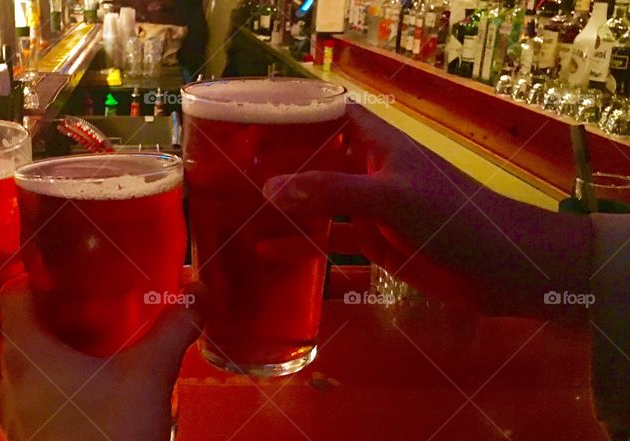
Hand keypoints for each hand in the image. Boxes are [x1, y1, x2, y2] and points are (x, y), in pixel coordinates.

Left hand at [0, 274, 201, 440]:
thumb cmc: (112, 435)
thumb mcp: (149, 378)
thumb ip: (172, 330)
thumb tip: (197, 292)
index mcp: (25, 352)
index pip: (15, 291)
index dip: (41, 274)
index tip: (73, 267)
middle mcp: (5, 380)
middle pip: (20, 329)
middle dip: (55, 313)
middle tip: (94, 300)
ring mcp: (10, 415)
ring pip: (23, 365)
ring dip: (52, 350)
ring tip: (93, 341)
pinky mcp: (23, 439)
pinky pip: (29, 396)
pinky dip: (52, 383)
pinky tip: (87, 387)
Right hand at [265, 103, 591, 319]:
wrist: (503, 268)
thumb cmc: (453, 216)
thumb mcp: (390, 197)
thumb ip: (331, 191)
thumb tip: (268, 188)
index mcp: (376, 143)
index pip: (328, 113)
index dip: (293, 113)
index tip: (249, 121)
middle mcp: (368, 169)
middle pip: (316, 159)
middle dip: (278, 165)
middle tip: (228, 173)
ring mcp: (370, 208)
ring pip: (318, 203)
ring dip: (285, 208)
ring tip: (237, 212)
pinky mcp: (374, 242)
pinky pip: (329, 240)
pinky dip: (301, 247)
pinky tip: (268, 253)